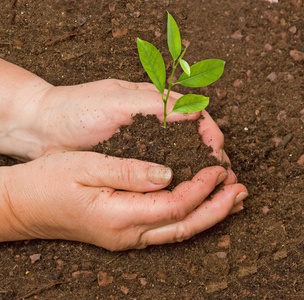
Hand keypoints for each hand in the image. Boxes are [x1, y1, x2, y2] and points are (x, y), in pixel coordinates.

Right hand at [3, 151, 247, 250]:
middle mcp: (127, 233)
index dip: (200, 187)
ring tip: (232, 198)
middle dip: (217, 208)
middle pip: (185, 225)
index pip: (174, 204)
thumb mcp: (87, 167)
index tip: (218, 168)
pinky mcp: (124, 231)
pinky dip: (189, 216)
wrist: (25, 205)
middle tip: (241, 190)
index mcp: (118, 215)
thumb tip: (168, 174)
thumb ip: (129, 171)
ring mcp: (126, 237)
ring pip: (179, 231)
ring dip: (208, 214)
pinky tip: (199, 204)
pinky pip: (166, 228)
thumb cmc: (50, 182)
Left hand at [37, 80, 235, 182]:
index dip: (211, 136)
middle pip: (195, 139)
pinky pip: (165, 170)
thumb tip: (196, 112)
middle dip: (213, 158)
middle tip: (225, 180)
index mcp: (157, 103)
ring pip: (184, 157)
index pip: (197, 116)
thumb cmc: (78, 109)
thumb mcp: (116, 101)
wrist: (47, 128)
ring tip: (215, 190)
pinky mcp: (137, 160)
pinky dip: (179, 180)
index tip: (218, 156)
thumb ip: (155, 104)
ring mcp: (148, 143)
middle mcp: (158, 123)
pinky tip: (187, 192)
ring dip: (200, 172)